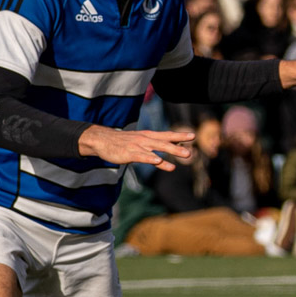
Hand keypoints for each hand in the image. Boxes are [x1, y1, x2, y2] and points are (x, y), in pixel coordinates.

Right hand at [79, 126, 193, 170]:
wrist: (102, 140)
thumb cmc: (124, 143)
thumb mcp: (142, 143)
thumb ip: (157, 149)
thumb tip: (173, 152)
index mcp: (149, 137)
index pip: (167, 135)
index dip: (179, 136)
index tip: (193, 136)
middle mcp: (145, 140)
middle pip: (164, 143)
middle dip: (178, 147)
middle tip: (191, 152)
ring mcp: (137, 146)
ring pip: (156, 149)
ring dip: (171, 151)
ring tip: (184, 155)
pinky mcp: (129, 153)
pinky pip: (141, 156)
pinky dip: (150, 158)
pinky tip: (158, 161)